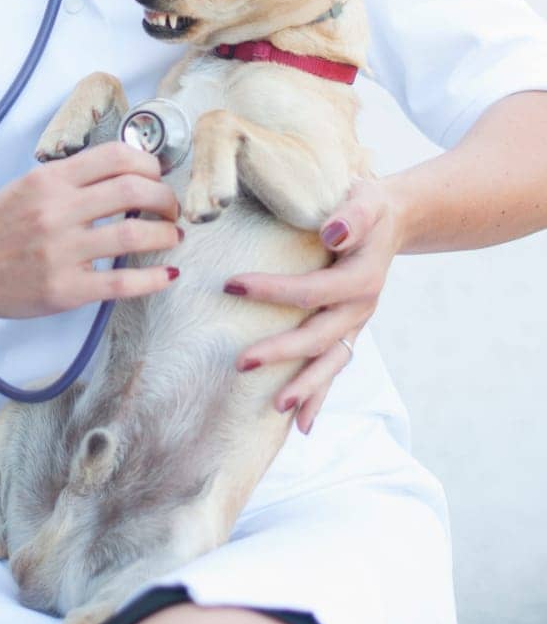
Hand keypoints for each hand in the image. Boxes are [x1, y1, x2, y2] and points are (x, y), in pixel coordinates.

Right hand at [0, 141, 183, 321]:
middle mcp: (57, 211)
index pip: (115, 156)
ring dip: (165, 234)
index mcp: (49, 179)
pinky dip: (153, 279)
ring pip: (134, 235)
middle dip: (165, 198)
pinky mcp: (65, 290)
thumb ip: (71, 179)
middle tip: (170, 208)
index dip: (148, 164)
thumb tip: (126, 172)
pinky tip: (166, 275)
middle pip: (134, 191)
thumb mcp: (28, 186)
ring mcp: (61, 252)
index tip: (156, 176)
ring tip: (172, 236)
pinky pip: (121, 282)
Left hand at [223, 175, 402, 433]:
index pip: (311, 291)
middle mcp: (360, 308)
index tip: (231, 285)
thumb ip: (351, 216)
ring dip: (304, 388)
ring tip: (274, 408)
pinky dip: (319, 396)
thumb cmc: (368, 205)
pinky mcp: (348, 330)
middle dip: (281, 352)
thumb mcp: (365, 199)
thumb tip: (332, 233)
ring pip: (329, 364)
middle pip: (318, 338)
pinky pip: (334, 368)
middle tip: (240, 362)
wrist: (392, 220)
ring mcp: (355, 324)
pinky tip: (301, 424)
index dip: (272, 291)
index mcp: (361, 279)